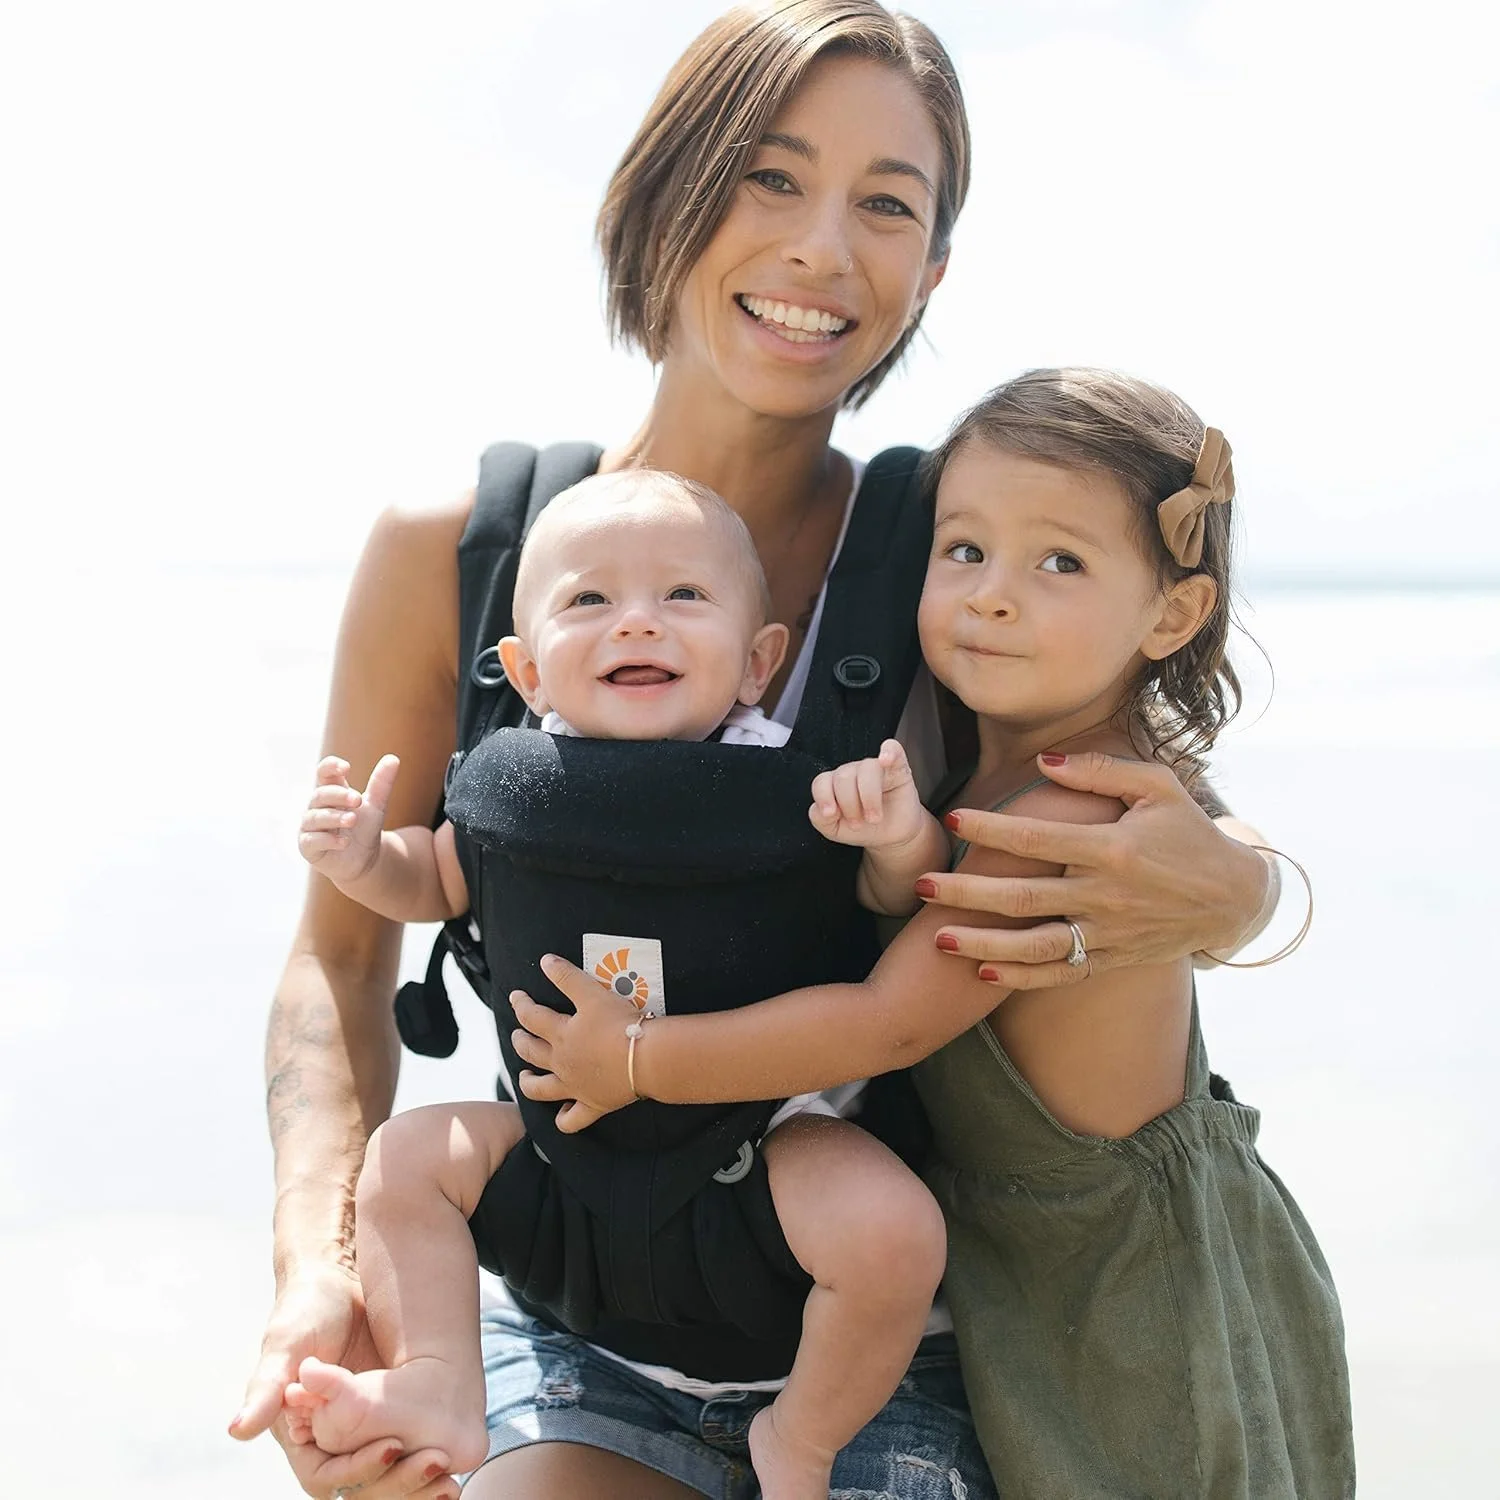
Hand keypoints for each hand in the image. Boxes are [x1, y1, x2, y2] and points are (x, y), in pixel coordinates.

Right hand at [229, 1262, 455, 1496]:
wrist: (342, 1280)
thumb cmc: (306, 1308)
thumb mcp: (286, 1343)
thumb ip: (266, 1387)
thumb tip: (238, 1430)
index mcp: (298, 1435)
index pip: (325, 1477)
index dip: (358, 1470)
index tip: (392, 1448)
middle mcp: (329, 1444)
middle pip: (362, 1489)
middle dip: (397, 1485)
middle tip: (436, 1467)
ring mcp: (362, 1435)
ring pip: (387, 1481)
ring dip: (416, 1487)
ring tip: (450, 1482)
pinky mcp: (390, 1420)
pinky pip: (408, 1455)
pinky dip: (425, 1468)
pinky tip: (456, 1467)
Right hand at [299, 754, 400, 884]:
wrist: (365, 861)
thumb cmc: (365, 828)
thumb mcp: (376, 806)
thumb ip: (382, 783)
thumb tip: (393, 758)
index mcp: (331, 792)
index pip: (323, 772)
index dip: (331, 767)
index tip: (346, 767)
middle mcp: (316, 807)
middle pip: (320, 794)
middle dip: (338, 795)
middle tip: (358, 799)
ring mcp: (310, 827)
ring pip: (315, 817)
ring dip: (334, 817)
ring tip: (352, 819)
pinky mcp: (308, 846)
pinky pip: (312, 840)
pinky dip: (328, 840)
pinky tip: (344, 842)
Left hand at [511, 954, 642, 1130]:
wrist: (645, 1058)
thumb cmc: (621, 1023)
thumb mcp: (592, 993)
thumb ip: (567, 976)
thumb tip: (545, 961)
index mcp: (561, 1034)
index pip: (531, 1016)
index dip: (521, 1004)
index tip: (516, 996)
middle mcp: (562, 1063)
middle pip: (531, 1052)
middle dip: (521, 1041)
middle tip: (518, 1034)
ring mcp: (575, 1087)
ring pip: (541, 1089)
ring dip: (529, 1082)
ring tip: (525, 1076)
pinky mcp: (593, 1105)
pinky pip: (572, 1120)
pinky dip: (564, 1119)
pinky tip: (561, 1114)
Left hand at [809, 739, 925, 848]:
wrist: (892, 837)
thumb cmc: (864, 829)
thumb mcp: (835, 830)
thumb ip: (819, 819)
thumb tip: (822, 809)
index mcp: (834, 784)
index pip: (821, 782)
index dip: (824, 798)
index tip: (832, 816)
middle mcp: (853, 772)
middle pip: (843, 777)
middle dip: (849, 805)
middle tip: (859, 824)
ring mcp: (875, 768)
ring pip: (866, 768)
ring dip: (869, 797)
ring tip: (874, 818)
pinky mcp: (898, 767)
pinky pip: (893, 748)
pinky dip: (889, 752)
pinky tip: (885, 760)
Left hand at [925, 752, 1270, 989]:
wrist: (1234, 897)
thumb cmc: (1190, 832)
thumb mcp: (1158, 787)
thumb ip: (1101, 770)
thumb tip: (1044, 762)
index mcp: (1113, 848)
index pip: (1038, 838)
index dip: (992, 828)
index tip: (953, 819)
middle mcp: (1106, 895)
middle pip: (1024, 896)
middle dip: (968, 892)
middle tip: (921, 885)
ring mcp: (1109, 933)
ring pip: (1036, 944)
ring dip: (984, 942)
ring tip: (938, 937)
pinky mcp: (1113, 958)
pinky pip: (1061, 973)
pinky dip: (1022, 977)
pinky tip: (984, 971)